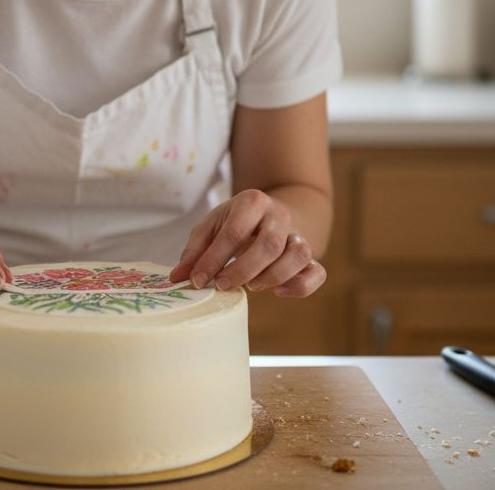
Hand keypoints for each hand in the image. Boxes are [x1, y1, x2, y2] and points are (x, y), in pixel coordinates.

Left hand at [169, 189, 325, 296]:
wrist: (272, 214)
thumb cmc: (235, 223)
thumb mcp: (211, 227)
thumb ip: (194, 251)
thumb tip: (177, 278)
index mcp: (252, 202)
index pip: (234, 232)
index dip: (214, 259)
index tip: (198, 280)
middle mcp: (280, 216)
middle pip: (269, 244)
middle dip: (243, 270)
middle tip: (222, 285)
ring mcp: (298, 235)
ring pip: (298, 255)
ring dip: (273, 275)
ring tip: (251, 286)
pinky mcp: (310, 257)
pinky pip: (317, 272)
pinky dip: (301, 285)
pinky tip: (279, 292)